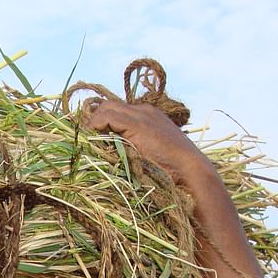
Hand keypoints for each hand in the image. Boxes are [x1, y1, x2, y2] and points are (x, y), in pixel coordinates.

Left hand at [84, 98, 212, 186]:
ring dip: (95, 123)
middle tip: (86, 138)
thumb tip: (105, 153)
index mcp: (147, 117)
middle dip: (95, 120)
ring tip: (90, 141)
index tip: (92, 137)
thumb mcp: (146, 156)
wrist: (191, 171)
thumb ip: (129, 148)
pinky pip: (108, 116)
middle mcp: (144, 111)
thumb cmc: (171, 171)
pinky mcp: (138, 123)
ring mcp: (141, 115)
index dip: (102, 122)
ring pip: (106, 107)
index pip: (116, 111)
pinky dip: (98, 125)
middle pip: (109, 105)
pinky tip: (96, 138)